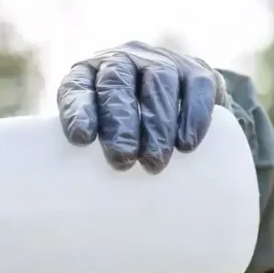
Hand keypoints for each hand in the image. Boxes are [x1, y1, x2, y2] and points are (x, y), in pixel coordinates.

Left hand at [56, 41, 229, 173]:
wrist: (168, 105)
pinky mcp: (196, 69)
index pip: (76, 88)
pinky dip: (194, 115)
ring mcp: (159, 60)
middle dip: (120, 123)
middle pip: (117, 84)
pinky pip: (197, 86)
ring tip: (154, 162)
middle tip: (123, 160)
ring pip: (158, 82)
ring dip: (157, 124)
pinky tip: (187, 143)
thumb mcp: (94, 140)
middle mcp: (120, 60)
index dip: (78, 110)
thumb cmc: (116, 136)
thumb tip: (81, 212)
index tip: (81, 140)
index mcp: (84, 76)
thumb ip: (82, 163)